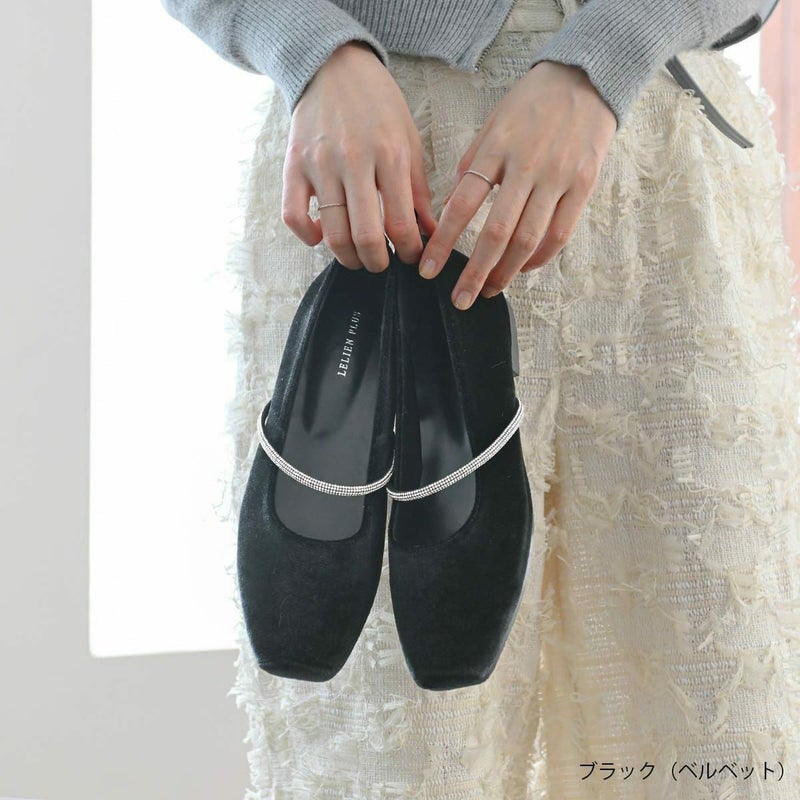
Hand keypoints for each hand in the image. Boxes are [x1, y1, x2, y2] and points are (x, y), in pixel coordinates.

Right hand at [282, 41, 437, 271]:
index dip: (409, 251)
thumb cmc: (377, 105)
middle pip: (366, 237)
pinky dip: (308, 237)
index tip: (411, 256)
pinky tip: (322, 236)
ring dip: (348, 257)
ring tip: (358, 256)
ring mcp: (319, 165)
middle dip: (379, 262)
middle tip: (383, 262)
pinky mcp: (293, 166)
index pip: (402, 224)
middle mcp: (353, 161)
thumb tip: (432, 234)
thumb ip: (419, 192)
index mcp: (389, 155)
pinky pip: (293, 217)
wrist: (334, 66)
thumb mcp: (409, 142)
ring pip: (332, 234)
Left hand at [417, 61, 616, 308]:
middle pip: (497, 232)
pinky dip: (538, 258)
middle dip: (475, 272)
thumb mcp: (493, 124)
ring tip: (488, 290)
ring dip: (506, 273)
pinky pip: (559, 234)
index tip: (428, 269)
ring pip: (529, 239)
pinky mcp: (584, 185)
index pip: (462, 204)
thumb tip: (451, 207)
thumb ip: (473, 164)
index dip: (442, 242)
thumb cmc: (531, 104)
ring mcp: (559, 177)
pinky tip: (522, 269)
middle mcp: (528, 165)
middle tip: (460, 299)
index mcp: (497, 148)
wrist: (587, 78)